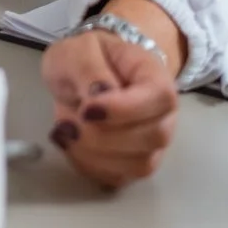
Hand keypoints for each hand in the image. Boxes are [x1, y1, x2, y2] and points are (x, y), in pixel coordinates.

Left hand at [41, 29, 179, 187]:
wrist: (83, 74)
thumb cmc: (87, 57)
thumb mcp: (79, 49)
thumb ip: (89, 69)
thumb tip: (101, 95)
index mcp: (155, 77)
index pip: (159, 97)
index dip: (124, 109)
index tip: (86, 109)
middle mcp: (162, 115)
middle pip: (153, 137)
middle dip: (103, 136)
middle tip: (68, 121)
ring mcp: (151, 144)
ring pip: (138, 165)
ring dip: (94, 154)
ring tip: (65, 131)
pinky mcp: (131, 165)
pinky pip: (118, 178)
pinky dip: (89, 167)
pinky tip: (70, 145)